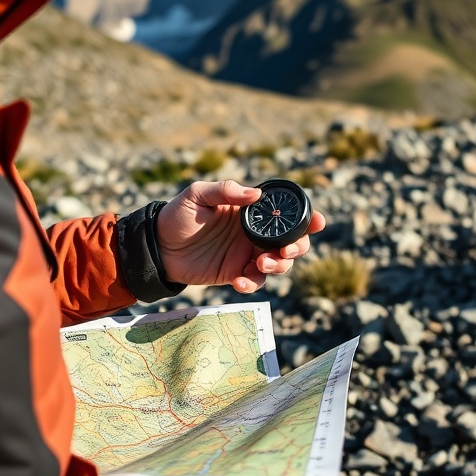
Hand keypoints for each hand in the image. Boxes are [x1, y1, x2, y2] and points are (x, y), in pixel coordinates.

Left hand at [156, 180, 325, 292]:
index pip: (285, 213)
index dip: (306, 218)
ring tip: (261, 263)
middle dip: (298, 247)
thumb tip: (256, 195)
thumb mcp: (198, 195)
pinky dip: (253, 283)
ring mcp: (247, 254)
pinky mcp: (236, 273)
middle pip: (292, 241)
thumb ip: (226, 191)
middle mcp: (254, 233)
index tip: (317, 221)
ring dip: (279, 265)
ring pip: (279, 263)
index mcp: (251, 212)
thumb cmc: (177, 216)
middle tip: (286, 250)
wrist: (158, 247)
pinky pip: (255, 281)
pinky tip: (240, 282)